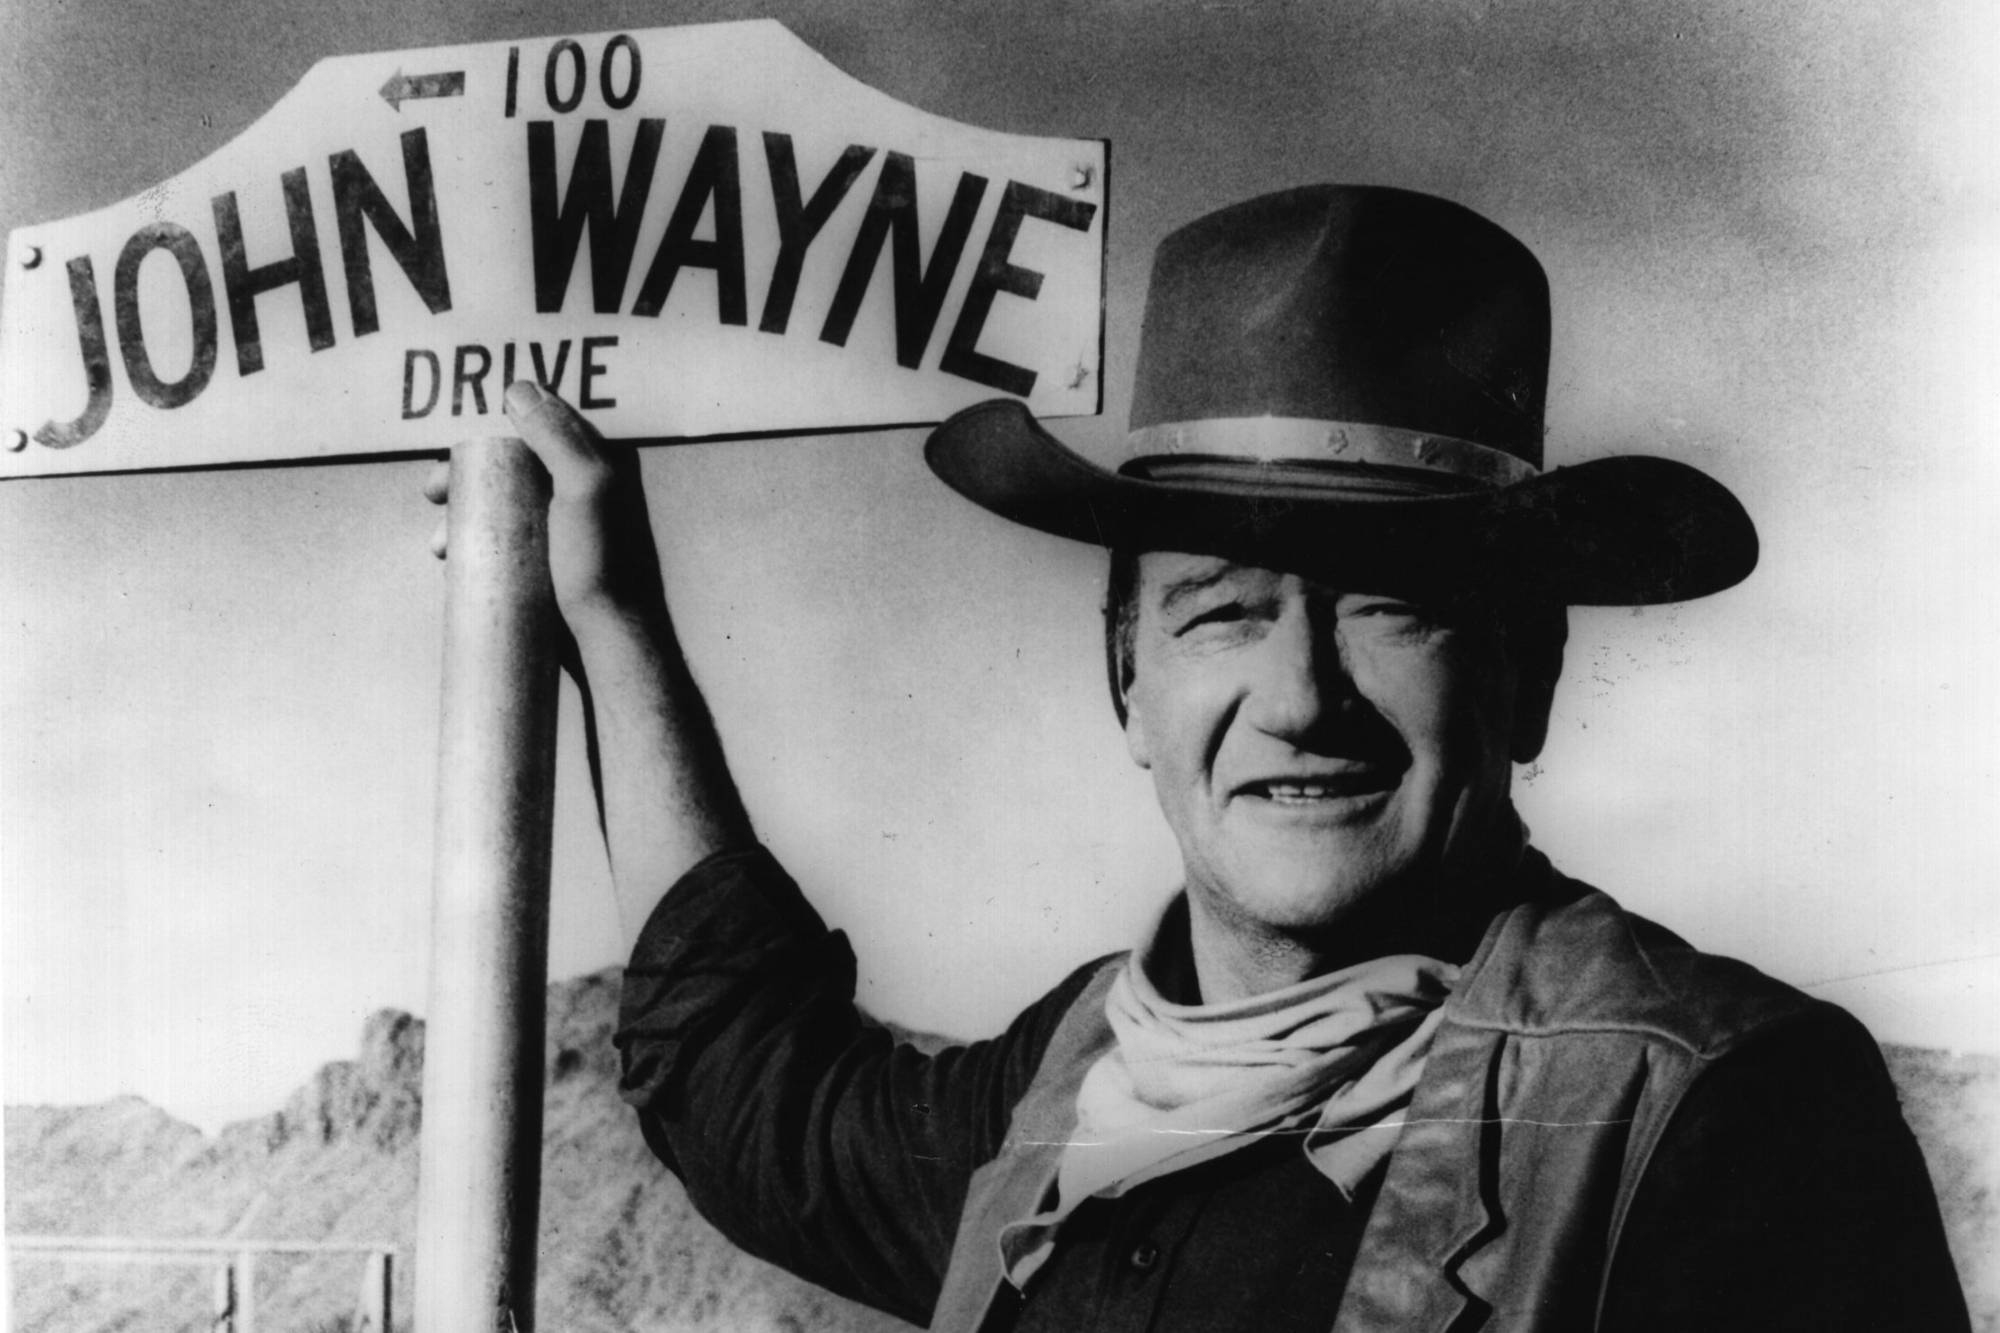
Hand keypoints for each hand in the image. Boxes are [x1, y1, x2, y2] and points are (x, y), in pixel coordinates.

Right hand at [425, 382, 667, 638]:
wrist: (610, 643)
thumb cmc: (603, 567)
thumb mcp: (585, 490)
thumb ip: (558, 438)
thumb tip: (518, 389)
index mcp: (602, 462)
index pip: (540, 422)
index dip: (492, 424)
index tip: (453, 438)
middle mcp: (586, 488)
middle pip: (511, 463)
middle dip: (467, 473)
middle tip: (432, 489)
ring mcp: (565, 526)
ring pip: (501, 502)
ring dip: (462, 513)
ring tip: (439, 544)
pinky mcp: (549, 559)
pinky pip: (502, 538)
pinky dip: (473, 542)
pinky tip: (450, 560)